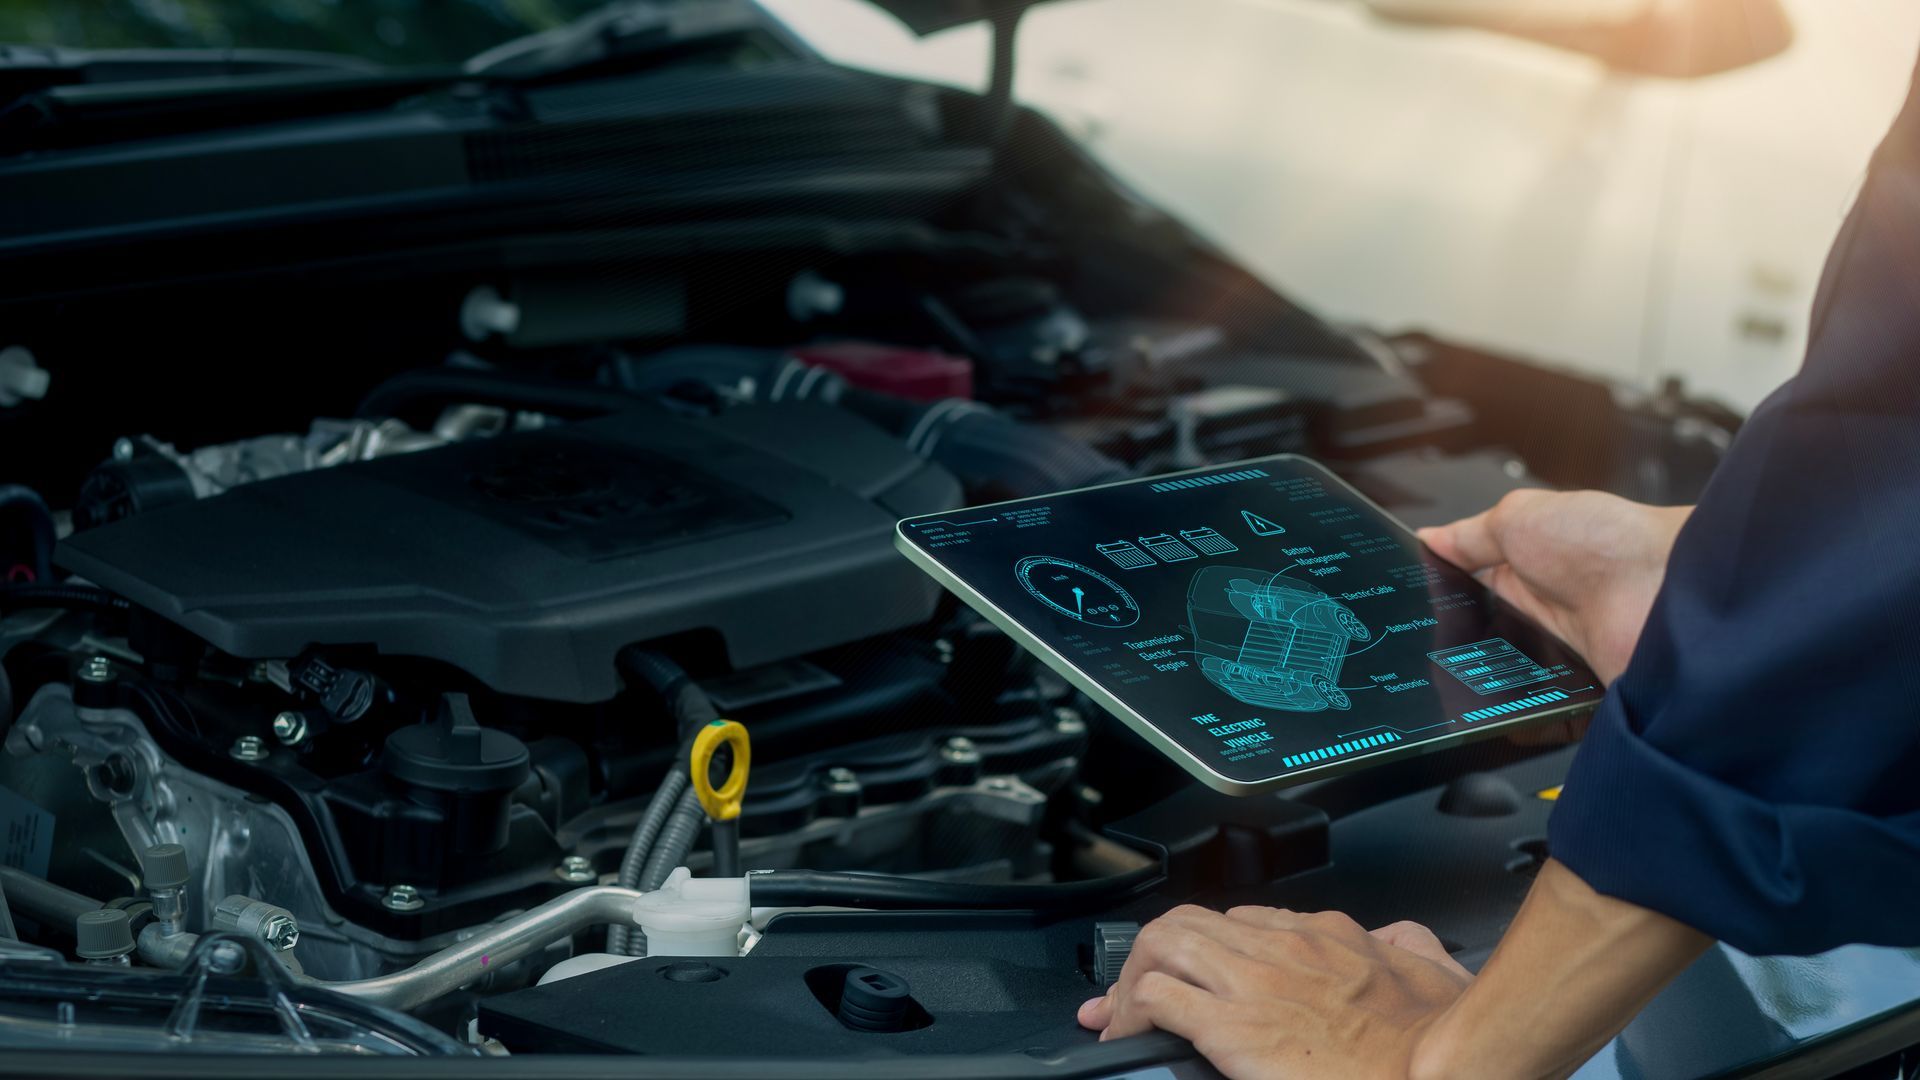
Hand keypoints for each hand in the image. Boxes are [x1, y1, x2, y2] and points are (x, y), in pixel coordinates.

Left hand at [1077, 906, 1472, 1078]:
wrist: (1443, 1066)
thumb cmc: (1441, 1034)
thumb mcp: (1433, 968)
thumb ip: (1408, 945)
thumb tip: (1400, 939)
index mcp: (1326, 936)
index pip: (1246, 919)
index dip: (1210, 944)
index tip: (1196, 970)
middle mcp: (1281, 947)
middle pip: (1190, 922)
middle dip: (1155, 953)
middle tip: (1138, 991)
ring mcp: (1252, 981)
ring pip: (1162, 945)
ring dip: (1133, 978)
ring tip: (1122, 1012)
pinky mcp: (1232, 1025)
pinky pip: (1156, 998)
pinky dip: (1130, 1013)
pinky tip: (1127, 1034)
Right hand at [1418, 490, 1690, 684]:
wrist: (1664, 592)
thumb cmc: (1606, 542)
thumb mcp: (1518, 518)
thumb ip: (1469, 535)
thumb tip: (1430, 538)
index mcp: (1527, 565)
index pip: (1468, 586)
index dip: (1439, 595)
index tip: (1407, 603)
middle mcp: (1543, 609)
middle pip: (1479, 633)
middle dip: (1452, 639)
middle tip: (1423, 642)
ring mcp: (1557, 651)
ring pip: (1498, 674)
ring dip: (1478, 675)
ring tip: (1450, 677)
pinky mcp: (1572, 689)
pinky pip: (1532, 709)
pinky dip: (1513, 711)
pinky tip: (1491, 704)